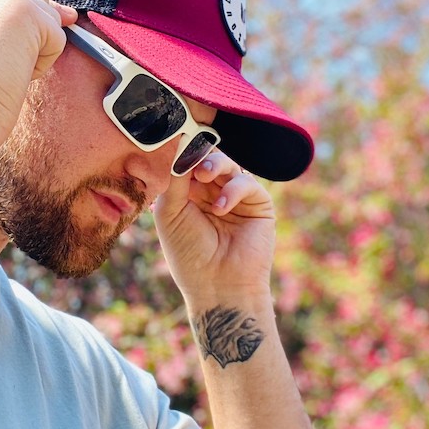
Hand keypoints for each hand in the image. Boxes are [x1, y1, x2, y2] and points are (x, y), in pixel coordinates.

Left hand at [152, 151, 275, 301]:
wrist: (217, 286)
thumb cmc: (188, 254)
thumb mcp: (170, 213)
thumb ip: (175, 178)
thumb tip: (179, 142)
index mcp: (189, 194)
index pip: (187, 163)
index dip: (182, 153)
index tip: (176, 142)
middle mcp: (212, 193)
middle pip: (208, 159)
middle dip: (199, 155)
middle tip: (192, 161)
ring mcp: (236, 198)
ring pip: (228, 165)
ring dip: (215, 165)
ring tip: (205, 177)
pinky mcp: (258, 205)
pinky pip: (246, 183)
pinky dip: (232, 190)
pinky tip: (220, 209)